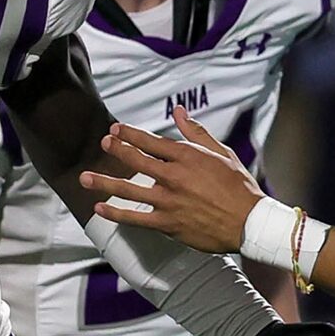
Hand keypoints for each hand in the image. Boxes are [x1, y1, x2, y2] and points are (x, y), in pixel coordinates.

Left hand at [82, 108, 261, 252]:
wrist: (250, 223)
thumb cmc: (239, 187)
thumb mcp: (221, 153)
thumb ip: (196, 132)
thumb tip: (179, 112)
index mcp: (187, 157)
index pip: (151, 141)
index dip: (130, 134)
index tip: (116, 129)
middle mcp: (174, 176)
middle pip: (136, 160)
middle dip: (116, 150)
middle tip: (103, 143)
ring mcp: (169, 201)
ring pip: (129, 189)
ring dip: (104, 182)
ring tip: (85, 177)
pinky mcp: (168, 224)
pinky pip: (136, 218)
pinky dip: (117, 213)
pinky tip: (100, 208)